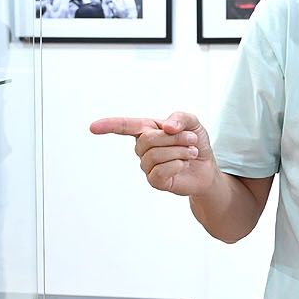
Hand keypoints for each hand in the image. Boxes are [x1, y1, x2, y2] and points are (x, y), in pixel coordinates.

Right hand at [90, 112, 218, 197]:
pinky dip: (177, 165)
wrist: (206, 168)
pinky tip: (183, 165)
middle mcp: (143, 147)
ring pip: (156, 155)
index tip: (92, 127)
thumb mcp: (192, 123)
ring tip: (191, 152)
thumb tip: (167, 127)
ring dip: (180, 151)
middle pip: (148, 139)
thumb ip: (180, 118)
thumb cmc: (194, 143)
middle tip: (191, 139)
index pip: (124, 126)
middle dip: (175, 138)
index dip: (108, 126)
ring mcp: (147, 165)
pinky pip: (160, 171)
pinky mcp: (155, 181)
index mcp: (147, 129)